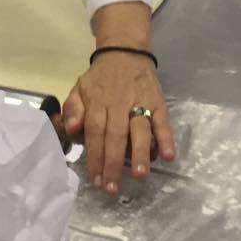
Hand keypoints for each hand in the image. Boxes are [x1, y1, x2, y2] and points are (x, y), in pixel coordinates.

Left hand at [62, 52, 174, 195]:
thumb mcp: (80, 88)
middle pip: (115, 135)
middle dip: (114, 163)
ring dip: (140, 153)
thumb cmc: (101, 78)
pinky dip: (167, 138)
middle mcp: (118, 103)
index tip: (95, 180)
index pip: (94, 131)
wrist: (125, 51)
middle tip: (113, 188)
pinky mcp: (158, 102)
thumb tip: (72, 129)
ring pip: (140, 129)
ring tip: (140, 175)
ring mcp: (140, 102)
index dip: (95, 156)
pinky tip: (169, 155)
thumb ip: (73, 109)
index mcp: (97, 101)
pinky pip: (163, 121)